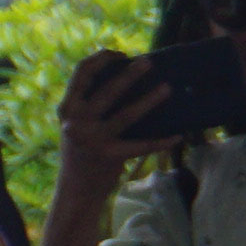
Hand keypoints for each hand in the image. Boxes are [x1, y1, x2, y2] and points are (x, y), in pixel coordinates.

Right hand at [51, 47, 162, 195]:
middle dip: (130, 74)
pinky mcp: (110, 157)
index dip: (100, 59)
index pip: (81, 74)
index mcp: (67, 109)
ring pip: (127, 114)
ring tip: (167, 88)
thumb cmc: (81, 152)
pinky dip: (161, 141)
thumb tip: (124, 78)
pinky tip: (177, 136)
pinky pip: (141, 146)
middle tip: (149, 63)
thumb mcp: (75, 125)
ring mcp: (93, 140)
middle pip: (107, 90)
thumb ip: (87, 105)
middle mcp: (77, 122)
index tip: (119, 54)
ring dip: (149, 100)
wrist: (75, 191)